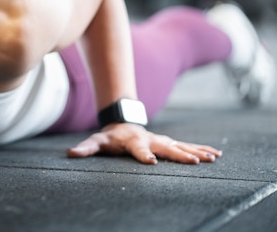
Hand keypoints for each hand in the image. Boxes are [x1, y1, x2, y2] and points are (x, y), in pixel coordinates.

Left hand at [67, 123, 222, 164]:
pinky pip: (188, 145)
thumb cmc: (109, 138)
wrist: (122, 124)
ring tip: (212, 158)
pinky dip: (201, 149)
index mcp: (133, 142)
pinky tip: (216, 155)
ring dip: (196, 151)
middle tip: (194, 162)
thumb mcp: (96, 142)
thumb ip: (85, 148)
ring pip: (181, 146)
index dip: (144, 156)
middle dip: (179, 155)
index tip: (153, 163)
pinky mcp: (169, 142)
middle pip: (166, 148)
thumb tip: (71, 153)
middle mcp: (150, 140)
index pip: (139, 150)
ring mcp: (162, 141)